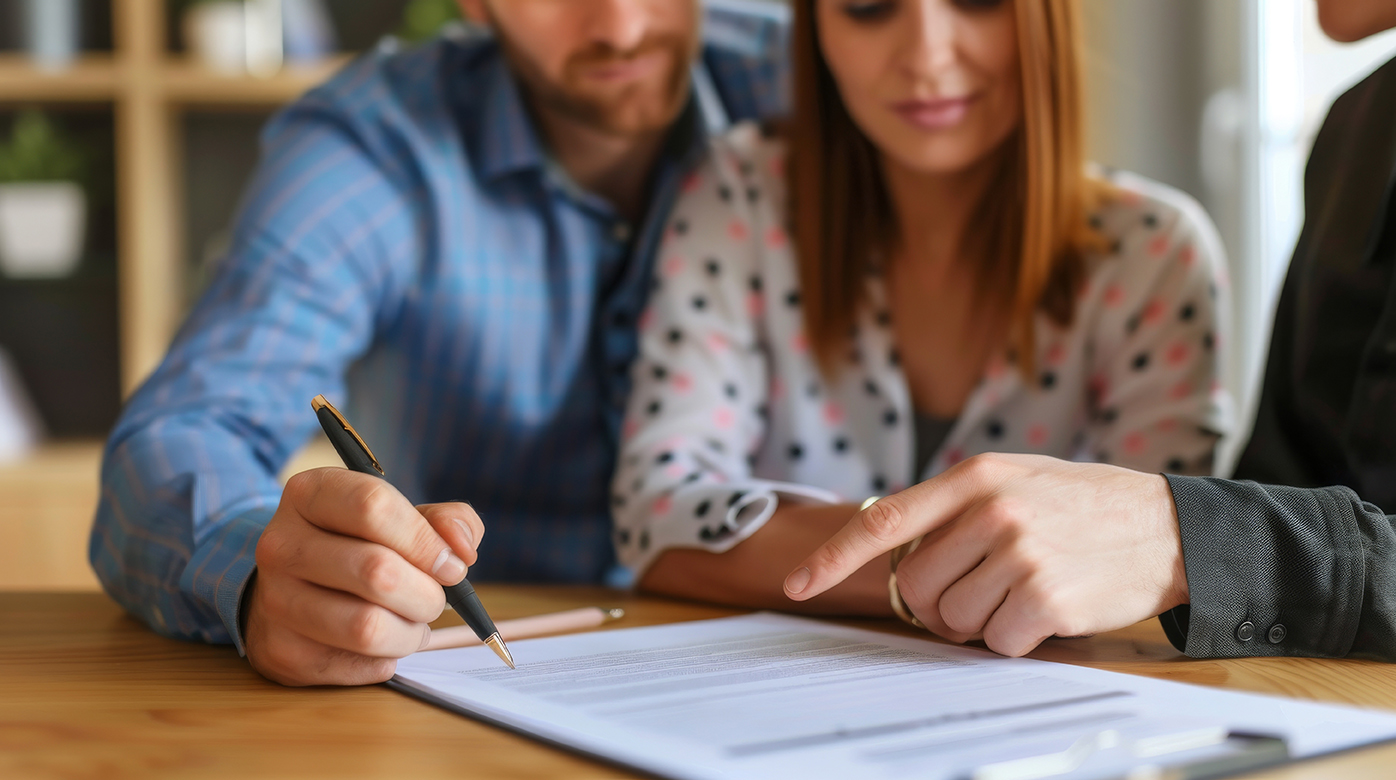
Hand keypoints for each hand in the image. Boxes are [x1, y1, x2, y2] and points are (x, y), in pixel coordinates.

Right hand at [244, 468, 482, 685]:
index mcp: (310, 494)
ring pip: (367, 628)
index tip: (452, 565)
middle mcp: (281, 544)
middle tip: (435, 599)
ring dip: (411, 633)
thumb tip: (461, 551)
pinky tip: (383, 642)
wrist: (291, 587)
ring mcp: (275, 600)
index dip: (425, 541)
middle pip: (376, 572)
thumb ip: (445, 521)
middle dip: (427, 594)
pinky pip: (358, 666)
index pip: (373, 507)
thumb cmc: (358, 545)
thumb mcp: (400, 516)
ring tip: (414, 623)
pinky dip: (388, 659)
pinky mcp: (281, 650)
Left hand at [783, 453, 1187, 656]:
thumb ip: (955, 507)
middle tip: (980, 591)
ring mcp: (1019, 553)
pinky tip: (1048, 609)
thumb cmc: (1085, 506)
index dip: (834, 558)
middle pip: (916, 586)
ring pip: (953, 620)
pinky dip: (1015, 638)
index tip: (796, 586)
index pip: (884, 520)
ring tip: (1024, 590)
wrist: (1169, 527)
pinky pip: (996, 642)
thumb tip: (894, 549)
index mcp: (975, 477)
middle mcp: (992, 511)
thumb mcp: (1017, 480)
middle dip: (936, 604)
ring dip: (981, 621)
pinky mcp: (1046, 597)